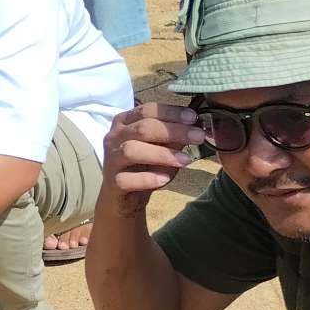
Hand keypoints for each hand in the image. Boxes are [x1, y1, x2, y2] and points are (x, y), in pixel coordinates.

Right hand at [101, 102, 201, 217]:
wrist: (124, 199)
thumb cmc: (144, 167)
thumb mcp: (162, 148)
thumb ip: (174, 136)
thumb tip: (197, 126)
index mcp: (125, 122)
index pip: (148, 110)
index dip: (171, 113)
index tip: (194, 117)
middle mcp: (114, 137)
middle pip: (142, 128)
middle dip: (173, 131)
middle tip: (198, 136)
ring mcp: (111, 160)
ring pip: (132, 150)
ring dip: (161, 154)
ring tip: (185, 160)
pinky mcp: (112, 182)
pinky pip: (127, 179)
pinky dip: (147, 178)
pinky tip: (164, 179)